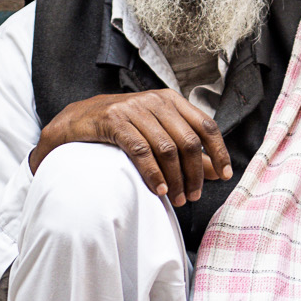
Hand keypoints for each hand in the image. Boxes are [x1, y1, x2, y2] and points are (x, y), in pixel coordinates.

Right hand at [32, 90, 231, 206]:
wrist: (76, 121)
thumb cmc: (121, 129)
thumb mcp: (157, 134)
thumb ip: (187, 152)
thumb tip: (217, 171)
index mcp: (170, 100)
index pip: (205, 125)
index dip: (218, 152)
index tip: (225, 175)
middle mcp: (155, 101)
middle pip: (188, 141)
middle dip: (194, 174)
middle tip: (192, 197)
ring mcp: (133, 108)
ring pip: (167, 148)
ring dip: (174, 179)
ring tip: (175, 199)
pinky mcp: (114, 120)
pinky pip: (141, 150)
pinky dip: (152, 173)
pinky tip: (157, 190)